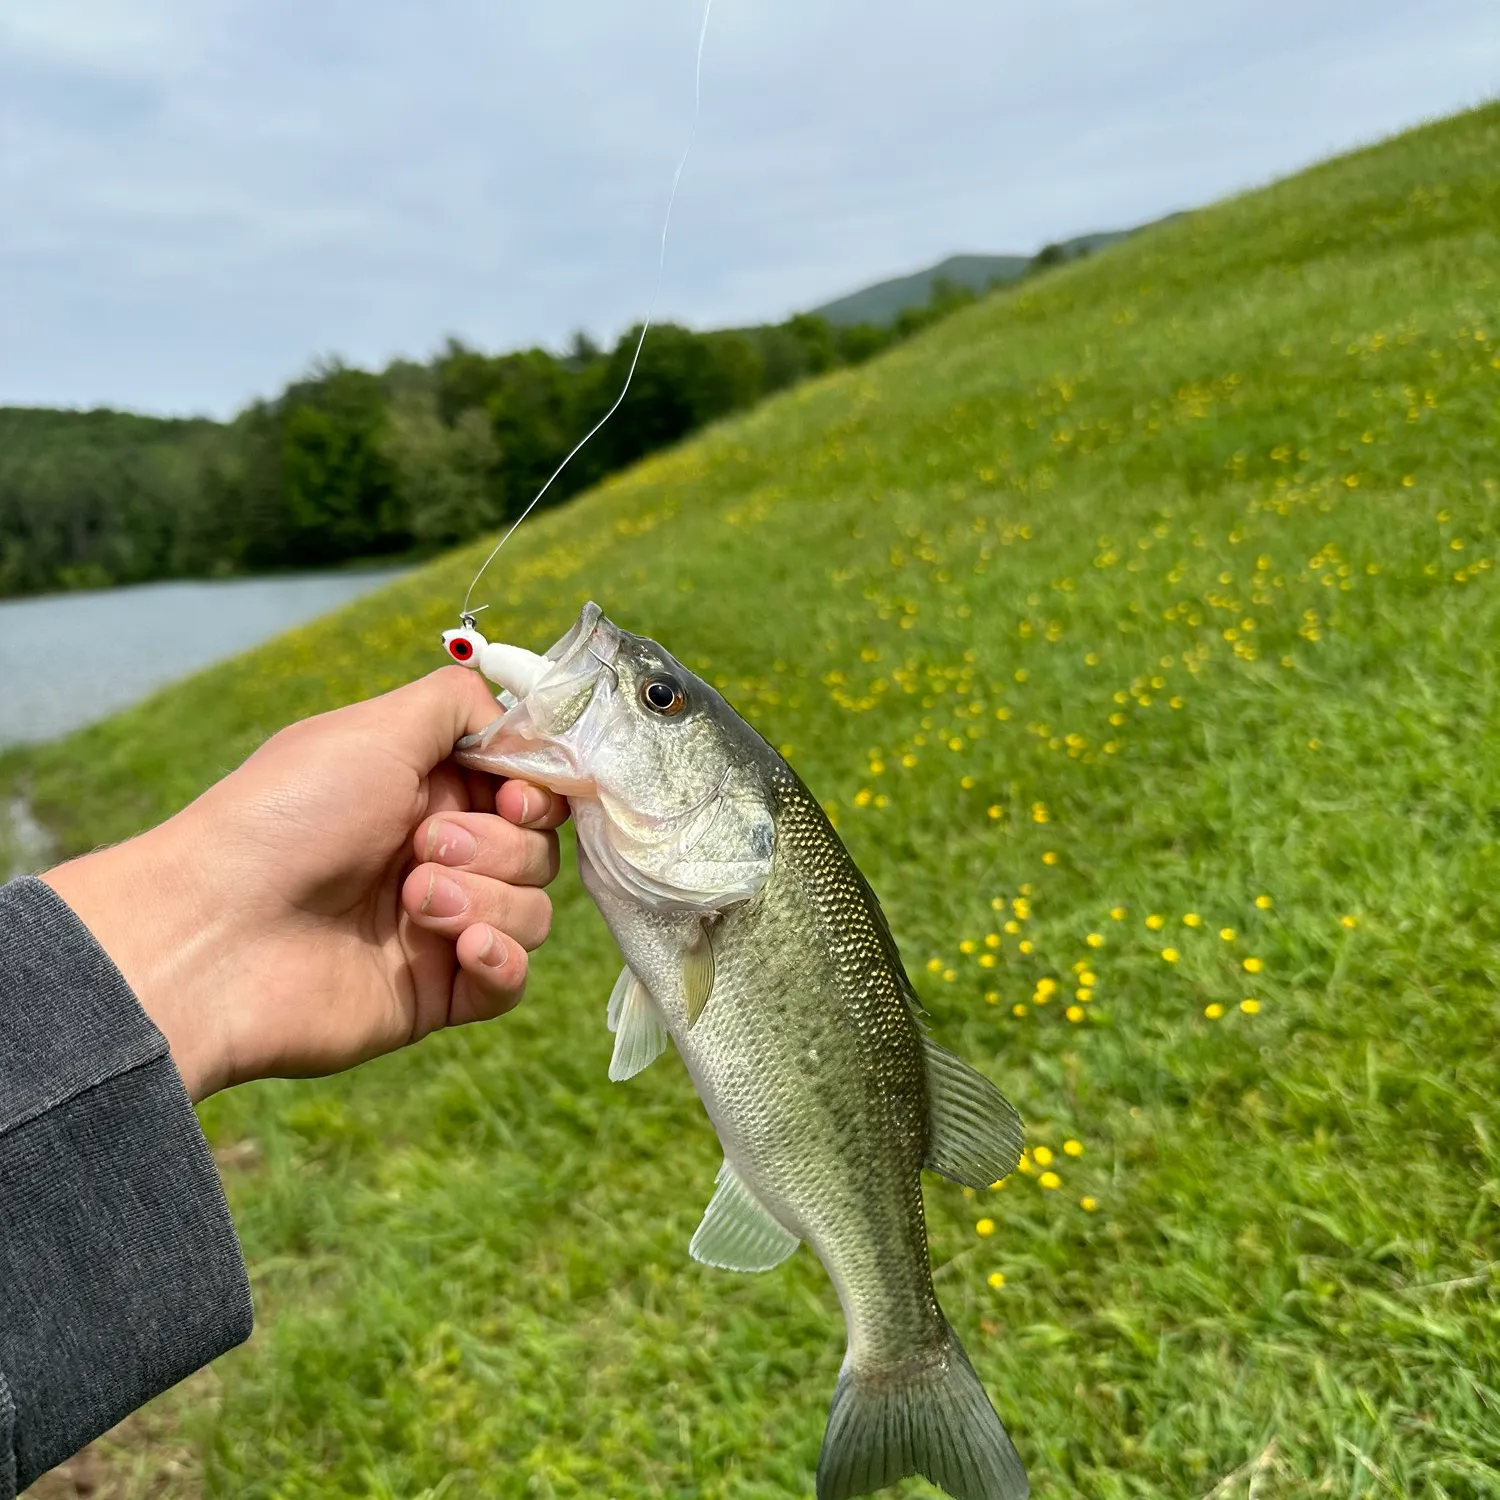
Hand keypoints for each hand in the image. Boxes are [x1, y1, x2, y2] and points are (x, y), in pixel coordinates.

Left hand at [42, 667, 567, 1100]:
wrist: (216, 937)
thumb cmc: (287, 818)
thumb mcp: (374, 728)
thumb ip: (459, 703)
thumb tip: (519, 721)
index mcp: (426, 791)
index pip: (527, 789)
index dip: (537, 792)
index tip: (514, 798)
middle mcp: (438, 855)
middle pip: (539, 849)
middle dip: (495, 844)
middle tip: (423, 845)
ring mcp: (440, 926)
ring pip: (533, 912)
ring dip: (484, 898)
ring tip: (412, 901)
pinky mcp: (438, 993)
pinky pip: (511, 979)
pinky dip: (499, 959)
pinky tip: (459, 947)